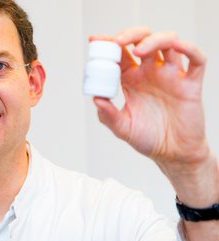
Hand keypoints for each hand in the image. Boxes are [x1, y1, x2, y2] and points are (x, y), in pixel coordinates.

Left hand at [91, 27, 217, 205]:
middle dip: (130, 35)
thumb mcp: (122, 128)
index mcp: (132, 79)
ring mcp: (172, 76)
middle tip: (117, 42)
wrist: (172, 154)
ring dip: (153, 40)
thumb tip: (97, 99)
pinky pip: (196, 60)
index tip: (95, 40)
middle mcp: (151, 73)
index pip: (120, 54)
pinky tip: (176, 48)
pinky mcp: (191, 84)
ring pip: (168, 43)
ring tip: (139, 51)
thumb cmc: (148, 139)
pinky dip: (188, 48)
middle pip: (143, 40)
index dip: (108, 44)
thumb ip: (108, 116)